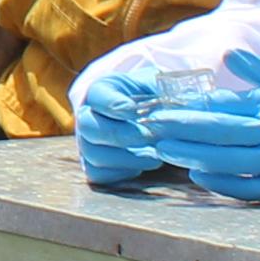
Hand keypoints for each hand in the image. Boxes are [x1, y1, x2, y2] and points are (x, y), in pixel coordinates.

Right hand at [70, 63, 172, 189]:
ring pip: (93, 154)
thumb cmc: (155, 97)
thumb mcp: (158, 86)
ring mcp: (87, 142)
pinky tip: (144, 165)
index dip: (114, 105)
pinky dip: (123, 173)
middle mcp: (87, 116)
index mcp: (100, 91)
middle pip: (88, 126)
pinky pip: (99, 174)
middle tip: (149, 137)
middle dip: (120, 134)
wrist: (152, 117)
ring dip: (127, 158)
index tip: (136, 111)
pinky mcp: (93, 166)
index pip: (96, 96)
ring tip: (156, 157)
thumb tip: (172, 109)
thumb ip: (162, 90)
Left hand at [142, 48, 259, 203]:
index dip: (191, 107)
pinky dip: (219, 182)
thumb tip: (229, 53)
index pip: (224, 107)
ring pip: (227, 162)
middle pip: (220, 134)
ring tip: (164, 149)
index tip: (163, 104)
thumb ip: (257, 70)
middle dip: (182, 129)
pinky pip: (244, 189)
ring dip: (192, 155)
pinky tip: (196, 174)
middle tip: (151, 125)